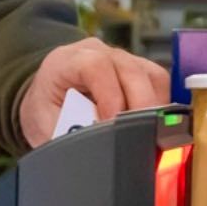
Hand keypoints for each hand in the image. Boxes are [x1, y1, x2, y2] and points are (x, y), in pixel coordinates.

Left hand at [19, 38, 169, 147]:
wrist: (52, 94)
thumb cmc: (48, 108)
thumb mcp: (45, 123)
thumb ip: (66, 134)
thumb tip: (89, 153)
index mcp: (69, 60)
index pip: (96, 67)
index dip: (109, 95)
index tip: (112, 124)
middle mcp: (101, 52)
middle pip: (132, 70)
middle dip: (140, 107)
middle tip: (139, 138)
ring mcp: (125, 59)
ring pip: (153, 77)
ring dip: (155, 108)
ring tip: (147, 136)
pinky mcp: (142, 71)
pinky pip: (161, 85)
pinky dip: (161, 107)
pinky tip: (152, 127)